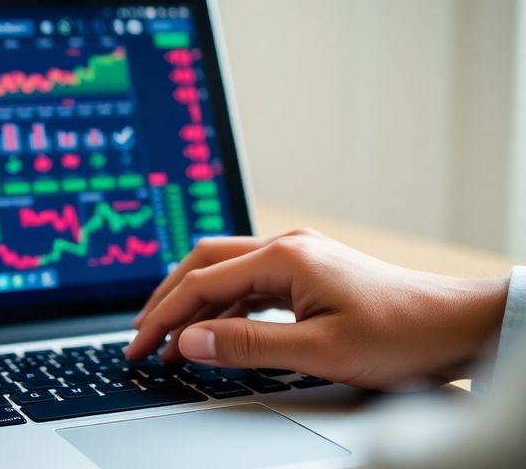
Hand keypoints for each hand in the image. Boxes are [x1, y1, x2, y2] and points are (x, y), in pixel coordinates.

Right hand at [126, 229, 508, 388]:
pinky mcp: (307, 271)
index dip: (163, 317)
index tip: (140, 346)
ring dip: (193, 303)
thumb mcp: (318, 351)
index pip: (201, 284)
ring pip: (224, 272)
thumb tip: (189, 341)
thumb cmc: (400, 336)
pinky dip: (223, 305)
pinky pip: (249, 283)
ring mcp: (297, 256)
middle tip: (141, 337)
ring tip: (168, 338)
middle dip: (166, 301)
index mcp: (283, 258)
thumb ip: (248, 344)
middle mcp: (286, 247)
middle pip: (204, 264)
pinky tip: (213, 328)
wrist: (457, 325)